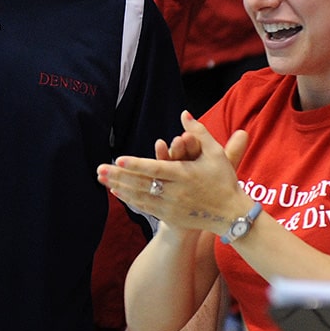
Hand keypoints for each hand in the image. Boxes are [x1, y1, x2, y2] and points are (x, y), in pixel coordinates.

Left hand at [96, 112, 251, 231]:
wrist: (231, 214)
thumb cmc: (224, 180)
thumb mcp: (215, 153)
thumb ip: (198, 132)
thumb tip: (184, 113)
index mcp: (186, 175)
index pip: (156, 168)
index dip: (136, 164)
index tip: (118, 158)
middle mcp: (176, 192)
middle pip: (142, 184)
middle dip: (119, 176)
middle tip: (99, 170)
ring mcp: (172, 207)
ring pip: (140, 196)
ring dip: (120, 187)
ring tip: (102, 178)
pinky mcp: (170, 217)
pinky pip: (144, 207)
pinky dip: (129, 199)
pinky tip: (116, 191)